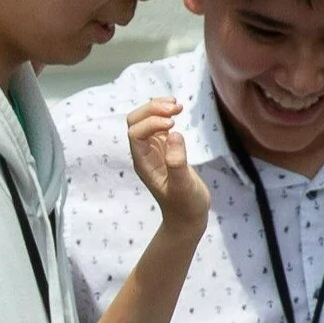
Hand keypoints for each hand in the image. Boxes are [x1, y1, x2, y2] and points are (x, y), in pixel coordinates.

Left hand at [126, 97, 209, 228]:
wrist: (188, 217)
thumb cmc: (186, 205)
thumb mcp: (184, 186)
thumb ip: (177, 163)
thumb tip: (174, 134)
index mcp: (143, 163)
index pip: (135, 133)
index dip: (151, 123)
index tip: (173, 124)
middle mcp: (144, 153)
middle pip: (135, 121)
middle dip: (152, 110)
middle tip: (175, 107)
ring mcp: (154, 150)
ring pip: (146, 120)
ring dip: (159, 109)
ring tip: (178, 106)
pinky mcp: (165, 148)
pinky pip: (158, 125)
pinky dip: (166, 114)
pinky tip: (178, 110)